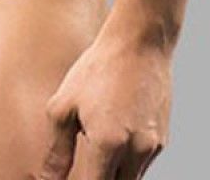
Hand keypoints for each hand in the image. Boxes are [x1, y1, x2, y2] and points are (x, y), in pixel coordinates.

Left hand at [36, 32, 170, 179]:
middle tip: (84, 166)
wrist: (139, 43)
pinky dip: (127, 160)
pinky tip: (114, 134)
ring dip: (113, 173)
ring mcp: (152, 147)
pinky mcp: (162, 140)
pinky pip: (142, 164)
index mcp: (108, 143)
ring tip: (98, 145)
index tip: (72, 178)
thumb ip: (57, 150)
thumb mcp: (65, 105)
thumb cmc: (98, 69)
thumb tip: (47, 179)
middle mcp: (135, 151)